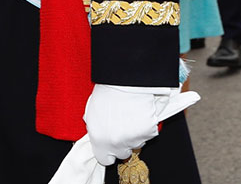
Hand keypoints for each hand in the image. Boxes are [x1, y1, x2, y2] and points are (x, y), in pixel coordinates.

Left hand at [83, 84, 198, 165]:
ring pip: (136, 143)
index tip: (110, 145)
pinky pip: (147, 134)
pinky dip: (145, 126)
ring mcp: (133, 139)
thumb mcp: (92, 113)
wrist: (124, 81)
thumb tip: (99, 136)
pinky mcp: (148, 132)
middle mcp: (116, 143)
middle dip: (122, 142)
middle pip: (122, 153)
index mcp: (99, 140)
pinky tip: (139, 112)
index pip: (105, 159)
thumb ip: (96, 130)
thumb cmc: (107, 93)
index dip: (108, 152)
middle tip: (122, 125)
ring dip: (134, 133)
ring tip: (129, 114)